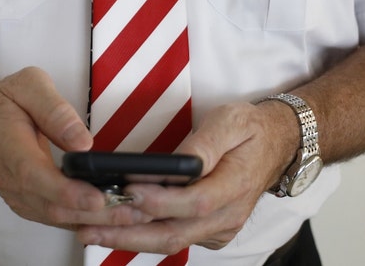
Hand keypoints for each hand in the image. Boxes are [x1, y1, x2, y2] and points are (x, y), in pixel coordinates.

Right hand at [0, 66, 151, 229]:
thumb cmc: (8, 102)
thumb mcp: (29, 85)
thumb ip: (54, 110)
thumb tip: (82, 142)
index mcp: (8, 145)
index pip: (36, 177)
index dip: (68, 191)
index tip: (98, 197)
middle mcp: (11, 179)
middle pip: (52, 206)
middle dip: (93, 213)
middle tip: (132, 209)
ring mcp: (18, 196)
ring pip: (57, 217)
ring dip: (95, 221)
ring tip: (133, 215)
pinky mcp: (29, 204)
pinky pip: (58, 218)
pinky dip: (87, 221)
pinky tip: (115, 217)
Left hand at [76, 101, 296, 253]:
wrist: (274, 145)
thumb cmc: (249, 130)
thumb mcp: (231, 121)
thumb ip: (206, 142)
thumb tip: (178, 161)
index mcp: (235, 185)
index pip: (194, 203)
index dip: (159, 201)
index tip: (127, 191)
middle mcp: (227, 215)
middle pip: (174, 234)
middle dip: (128, 232)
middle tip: (89, 225)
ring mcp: (217, 229)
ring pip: (169, 242)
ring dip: (127, 239)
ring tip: (89, 231)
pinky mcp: (207, 232)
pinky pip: (172, 240)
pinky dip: (139, 237)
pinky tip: (112, 228)